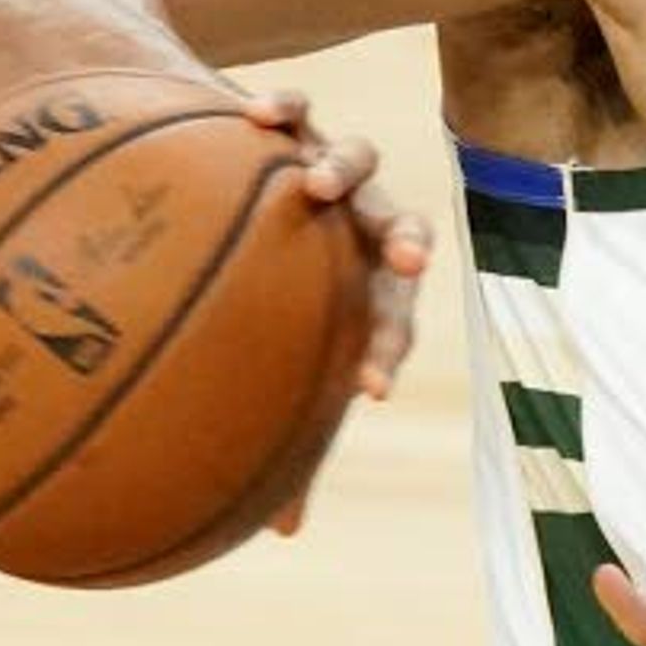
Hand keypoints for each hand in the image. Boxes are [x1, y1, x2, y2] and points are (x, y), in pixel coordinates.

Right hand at [235, 87, 434, 534]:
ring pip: (357, 159)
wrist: (242, 176)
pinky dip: (287, 110)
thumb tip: (282, 535)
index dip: (386, 352)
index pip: (393, 322)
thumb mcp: (280, 357)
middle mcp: (361, 222)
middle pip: (398, 227)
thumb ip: (289, 432)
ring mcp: (331, 167)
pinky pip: (297, 111)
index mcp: (368, 287)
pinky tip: (252, 116)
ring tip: (311, 185)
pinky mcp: (294, 124)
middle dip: (402, 242)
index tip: (369, 389)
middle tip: (402, 260)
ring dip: (342, 169)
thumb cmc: (270, 288)